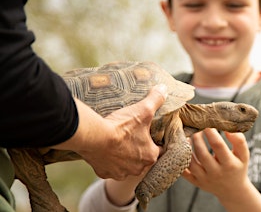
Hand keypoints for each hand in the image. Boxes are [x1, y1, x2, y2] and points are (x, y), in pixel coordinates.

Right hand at [52, 85, 167, 179]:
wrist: (95, 137)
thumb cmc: (121, 126)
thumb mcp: (143, 110)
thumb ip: (156, 99)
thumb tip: (164, 88)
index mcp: (150, 156)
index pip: (159, 150)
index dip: (155, 141)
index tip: (149, 134)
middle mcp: (137, 168)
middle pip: (142, 159)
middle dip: (139, 150)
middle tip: (133, 137)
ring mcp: (120, 173)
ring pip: (126, 166)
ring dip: (124, 157)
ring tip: (119, 143)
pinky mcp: (105, 173)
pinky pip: (110, 169)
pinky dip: (108, 162)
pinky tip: (106, 151)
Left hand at [182, 128, 260, 211]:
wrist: (232, 190)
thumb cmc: (238, 167)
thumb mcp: (244, 155)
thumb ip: (239, 140)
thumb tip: (227, 128)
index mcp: (229, 164)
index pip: (218, 145)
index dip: (211, 132)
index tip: (207, 122)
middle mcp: (216, 173)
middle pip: (202, 153)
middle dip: (197, 137)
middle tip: (196, 127)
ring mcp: (204, 179)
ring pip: (191, 163)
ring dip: (188, 147)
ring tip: (188, 136)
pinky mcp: (196, 182)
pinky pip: (184, 172)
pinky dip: (180, 160)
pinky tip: (183, 149)